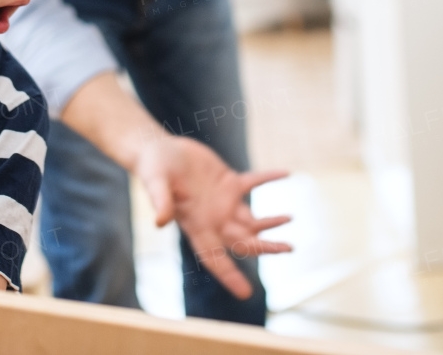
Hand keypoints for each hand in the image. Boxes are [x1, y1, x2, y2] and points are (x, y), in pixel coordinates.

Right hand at [133, 135, 291, 299]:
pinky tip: (285, 174)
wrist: (157, 150)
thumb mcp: (155, 183)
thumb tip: (160, 222)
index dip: (229, 276)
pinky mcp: (228, 182)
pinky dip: (268, 178)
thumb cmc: (152, 169)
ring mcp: (223, 202)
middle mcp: (213, 219)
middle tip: (287, 248)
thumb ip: (160, 201)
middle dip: (265, 247)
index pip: (214, 257)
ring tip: (289, 218)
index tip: (245, 293)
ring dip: (271, 221)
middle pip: (243, 241)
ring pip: (252, 220)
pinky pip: (253, 182)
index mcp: (196, 225)